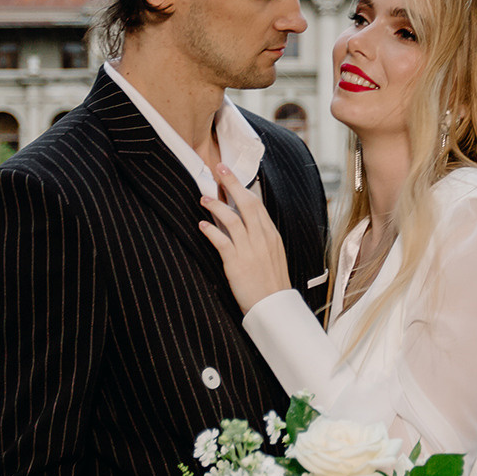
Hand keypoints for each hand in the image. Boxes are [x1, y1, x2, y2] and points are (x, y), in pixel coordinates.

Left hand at [198, 165, 292, 314]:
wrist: (274, 306)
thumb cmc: (271, 283)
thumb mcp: (273, 255)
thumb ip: (261, 237)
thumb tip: (248, 223)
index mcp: (271, 235)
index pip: (256, 204)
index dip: (242, 187)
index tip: (231, 174)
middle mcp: (262, 238)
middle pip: (246, 203)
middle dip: (231, 183)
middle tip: (218, 168)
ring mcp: (250, 250)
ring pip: (232, 219)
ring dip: (216, 206)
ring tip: (204, 199)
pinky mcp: (237, 263)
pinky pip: (222, 241)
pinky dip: (210, 230)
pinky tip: (201, 225)